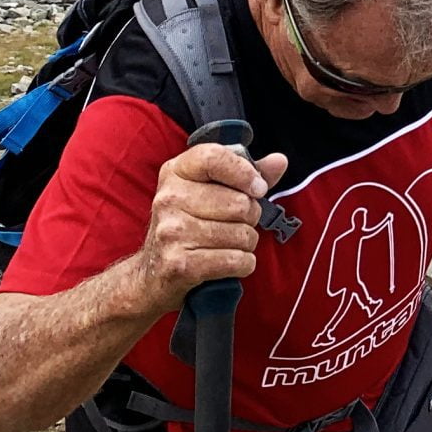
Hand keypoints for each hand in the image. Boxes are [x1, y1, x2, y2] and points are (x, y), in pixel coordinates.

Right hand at [131, 143, 290, 314]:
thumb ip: (246, 174)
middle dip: (250, 217)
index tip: (259, 188)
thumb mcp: (209, 191)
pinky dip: (244, 264)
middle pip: (239, 203)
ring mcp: (171, 232)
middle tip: (236, 224)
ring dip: (247, 243)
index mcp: (176, 172)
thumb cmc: (188, 226)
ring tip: (228, 244)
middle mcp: (168, 199)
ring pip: (242, 234)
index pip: (214, 157)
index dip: (245, 171)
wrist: (151, 274)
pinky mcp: (179, 264)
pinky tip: (230, 262)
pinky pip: (236, 260)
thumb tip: (279, 161)